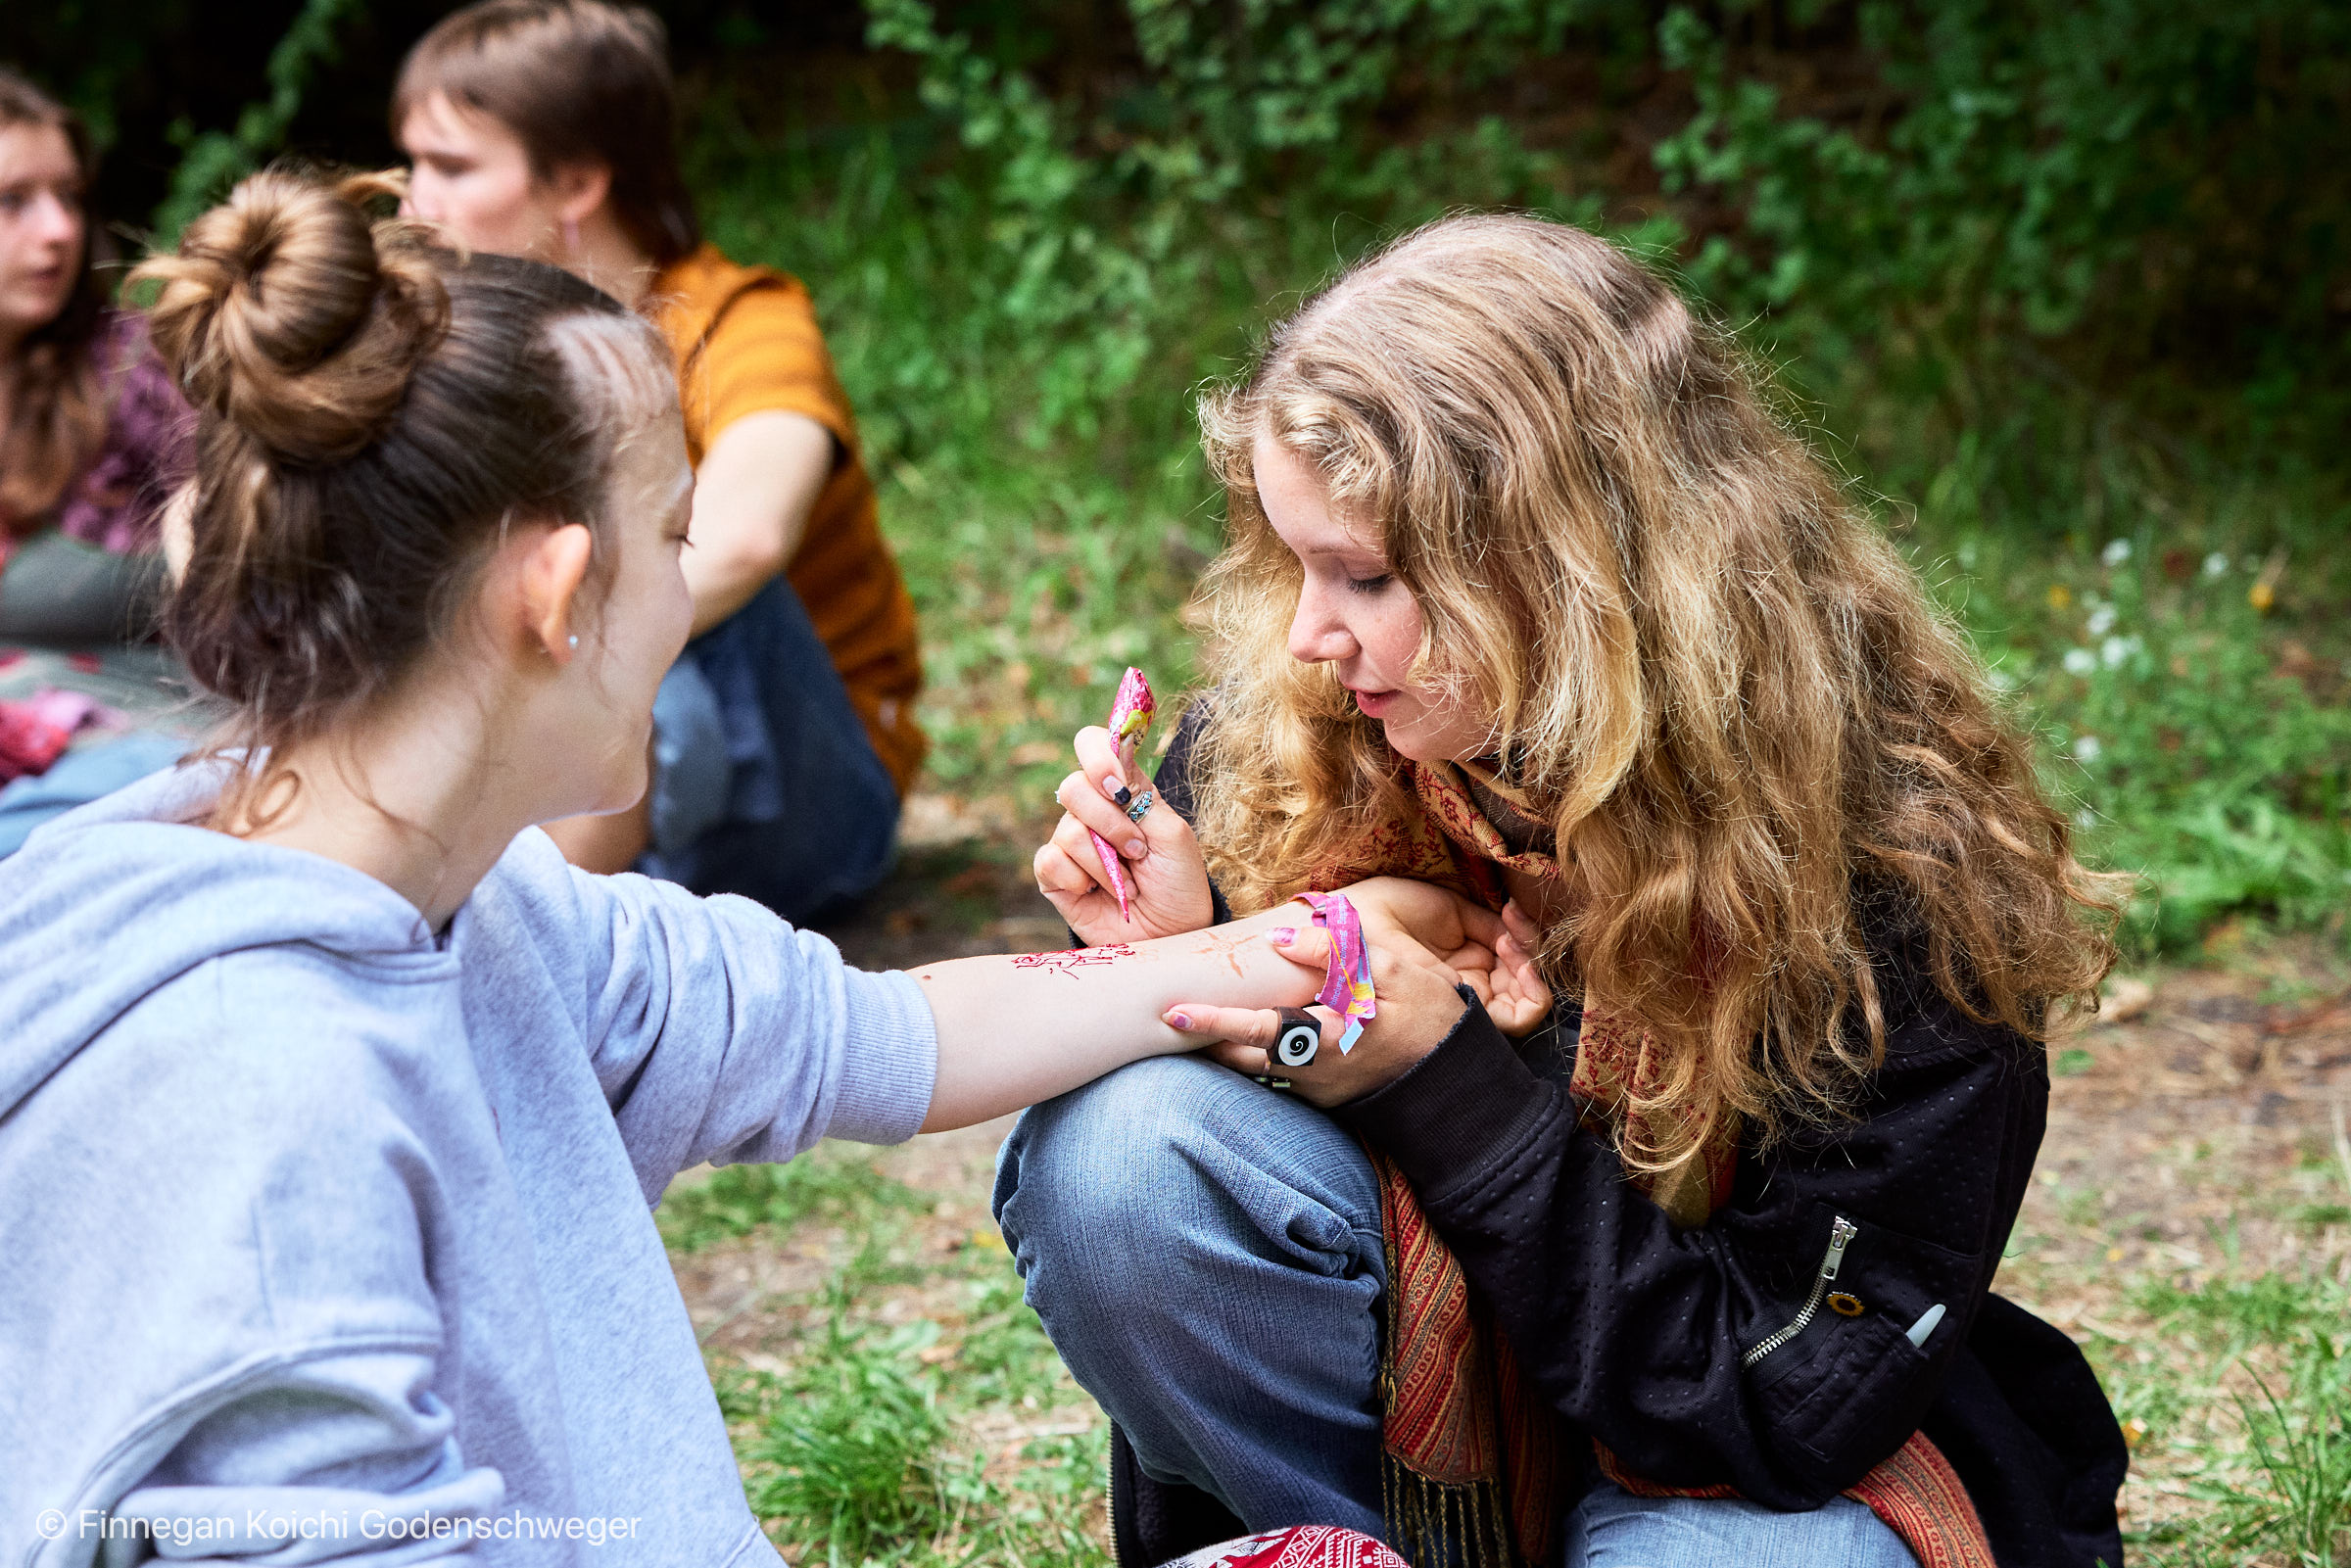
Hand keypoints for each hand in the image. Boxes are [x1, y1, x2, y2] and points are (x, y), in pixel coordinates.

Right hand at [1034, 724, 1214, 943]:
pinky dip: (1080, 880)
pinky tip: (1098, 893)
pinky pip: (1051, 861)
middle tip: (1137, 851)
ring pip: (1067, 829)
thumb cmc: (1179, 884)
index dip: (1098, 756)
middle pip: (1073, 787)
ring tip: (1129, 884)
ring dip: (1105, 863)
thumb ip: (1142, 796)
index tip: (1118, 785)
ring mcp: (1072, 844)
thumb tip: (1113, 758)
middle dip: (1109, 823)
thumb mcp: (1173, 835)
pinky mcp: (1055, 877)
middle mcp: (1093, 812)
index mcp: (1124, 792)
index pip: (1092, 746)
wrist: (1171, 935)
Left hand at [1161, 903, 1550, 1107]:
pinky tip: (1248, 1032)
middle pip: (1240, 1057)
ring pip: (1255, 1068)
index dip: (1214, 1022)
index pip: (1257, 1030)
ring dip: (1226, 1046)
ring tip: (1201, 1021)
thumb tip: (1281, 937)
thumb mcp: (1396, 972)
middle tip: (1172, 1013)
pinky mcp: (1322, 1095)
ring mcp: (1315, 1088)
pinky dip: (1254, 1052)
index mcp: (1327, 1038)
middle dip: (1205, 1038)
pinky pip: (1276, 1073)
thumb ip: (1336, 952)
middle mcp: (1312, 1071)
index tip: (1175, 1012)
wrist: (1459, 1082)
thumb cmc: (1432, 1019)